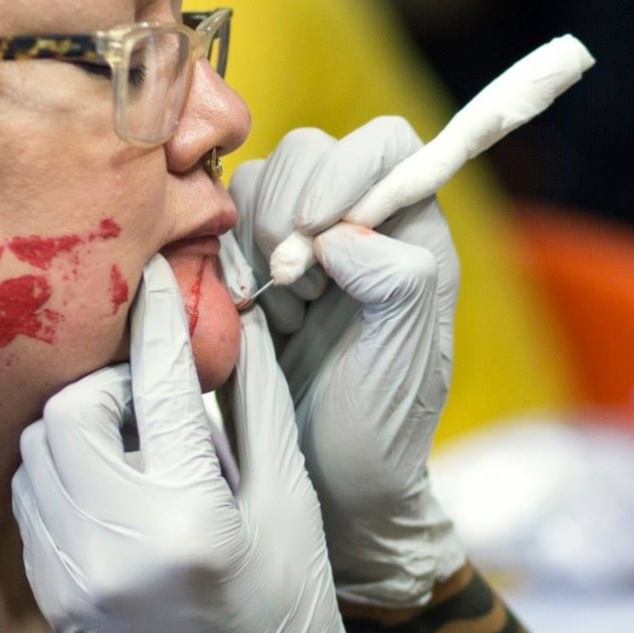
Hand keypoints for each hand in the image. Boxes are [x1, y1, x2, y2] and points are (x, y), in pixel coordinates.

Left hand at [12, 256, 370, 632]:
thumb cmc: (291, 613)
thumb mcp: (291, 506)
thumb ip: (258, 411)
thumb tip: (234, 326)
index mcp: (191, 516)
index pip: (162, 387)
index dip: (160, 321)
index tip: (158, 278)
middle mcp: (118, 544)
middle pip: (70, 411)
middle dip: (106, 387)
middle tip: (148, 397)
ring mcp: (74, 576)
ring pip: (37, 453)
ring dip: (77, 429)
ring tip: (130, 444)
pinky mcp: (52, 600)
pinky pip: (30, 504)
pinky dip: (61, 478)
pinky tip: (110, 489)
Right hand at [230, 120, 464, 607]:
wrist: (330, 488)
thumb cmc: (381, 430)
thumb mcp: (405, 362)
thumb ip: (396, 281)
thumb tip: (342, 231)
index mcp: (413, 235)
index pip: (386, 144)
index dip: (344, 167)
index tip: (316, 228)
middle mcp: (360, 227)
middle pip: (310, 152)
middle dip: (287, 211)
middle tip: (294, 288)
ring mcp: (303, 248)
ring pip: (257, 185)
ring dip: (255, 241)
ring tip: (280, 310)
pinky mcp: (251, 273)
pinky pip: (220, 227)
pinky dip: (221, 260)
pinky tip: (247, 313)